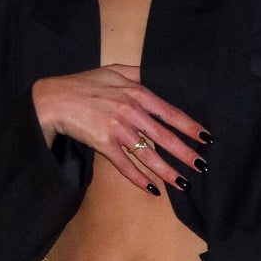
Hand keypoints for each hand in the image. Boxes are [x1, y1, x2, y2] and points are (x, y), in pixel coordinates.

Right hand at [32, 65, 209, 193]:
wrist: (55, 100)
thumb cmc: (84, 84)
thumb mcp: (114, 71)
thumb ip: (137, 73)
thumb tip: (157, 74)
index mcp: (136, 93)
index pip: (169, 112)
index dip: (189, 126)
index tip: (205, 137)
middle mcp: (130, 112)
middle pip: (164, 136)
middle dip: (185, 153)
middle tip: (202, 165)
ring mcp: (117, 130)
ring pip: (147, 154)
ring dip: (167, 170)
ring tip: (184, 182)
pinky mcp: (103, 145)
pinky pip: (125, 165)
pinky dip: (138, 178)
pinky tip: (152, 189)